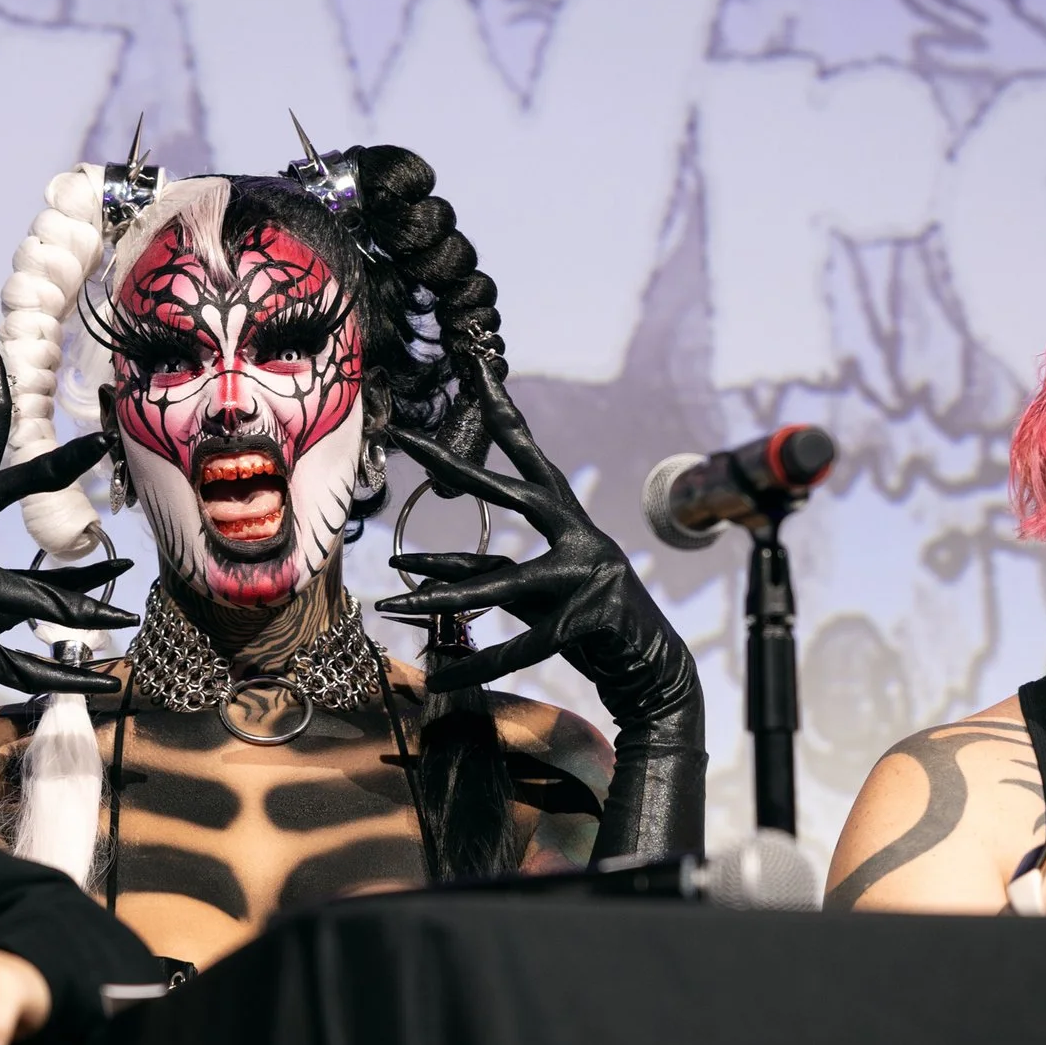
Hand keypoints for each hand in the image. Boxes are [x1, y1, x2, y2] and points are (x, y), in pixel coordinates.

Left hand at [375, 361, 704, 859]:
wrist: (653, 668)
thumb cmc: (590, 624)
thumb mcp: (536, 588)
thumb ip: (487, 571)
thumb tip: (417, 567)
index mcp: (572, 522)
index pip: (531, 461)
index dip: (506, 418)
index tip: (478, 372)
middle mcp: (582, 538)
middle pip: (513, 494)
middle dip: (457, 466)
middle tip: (408, 438)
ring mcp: (588, 578)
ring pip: (501, 583)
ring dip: (442, 597)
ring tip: (392, 602)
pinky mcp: (589, 623)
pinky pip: (518, 646)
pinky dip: (476, 663)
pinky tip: (440, 672)